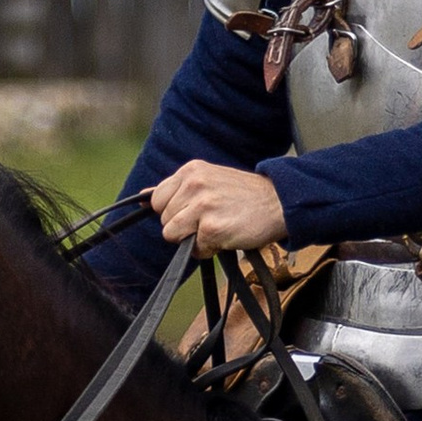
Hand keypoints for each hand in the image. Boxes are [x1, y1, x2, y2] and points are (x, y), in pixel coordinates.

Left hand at [151, 161, 286, 255]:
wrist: (279, 202)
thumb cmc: (245, 196)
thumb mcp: (208, 179)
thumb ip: (176, 188)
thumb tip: (142, 197)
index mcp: (191, 170)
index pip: (157, 200)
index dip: (173, 212)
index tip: (192, 213)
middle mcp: (194, 184)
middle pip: (164, 219)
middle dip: (183, 226)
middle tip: (211, 219)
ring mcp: (202, 205)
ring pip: (173, 235)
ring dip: (193, 239)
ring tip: (217, 228)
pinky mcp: (211, 227)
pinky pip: (195, 249)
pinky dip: (209, 249)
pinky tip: (226, 236)